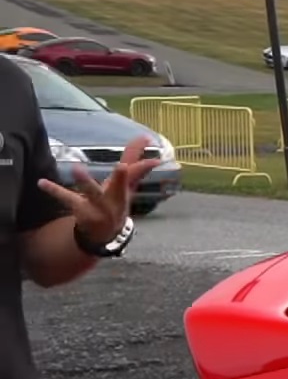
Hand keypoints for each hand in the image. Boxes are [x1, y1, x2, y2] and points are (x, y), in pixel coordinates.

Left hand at [38, 136, 158, 244]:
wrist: (106, 235)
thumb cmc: (116, 206)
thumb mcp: (127, 190)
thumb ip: (137, 172)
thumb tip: (154, 159)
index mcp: (124, 191)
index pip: (134, 173)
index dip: (144, 162)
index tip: (147, 143)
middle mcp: (114, 199)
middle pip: (119, 187)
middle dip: (122, 177)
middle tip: (122, 166)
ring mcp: (98, 206)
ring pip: (93, 192)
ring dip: (86, 182)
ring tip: (77, 168)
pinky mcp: (81, 210)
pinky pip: (66, 198)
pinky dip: (54, 190)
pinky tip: (41, 182)